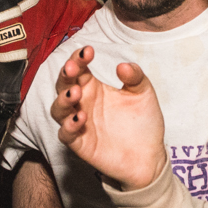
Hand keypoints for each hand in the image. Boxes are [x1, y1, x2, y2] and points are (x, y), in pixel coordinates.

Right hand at [50, 46, 167, 189]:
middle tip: (72, 67)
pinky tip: (81, 118)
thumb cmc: (143, 123)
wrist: (149, 156)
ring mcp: (79, 123)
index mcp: (94, 87)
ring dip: (63, 99)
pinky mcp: (80, 144)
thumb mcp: (144, 94)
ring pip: (58, 109)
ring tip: (76, 92)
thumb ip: (135, 76)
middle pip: (63, 85)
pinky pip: (65, 134)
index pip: (79, 68)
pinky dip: (69, 126)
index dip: (79, 58)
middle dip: (65, 74)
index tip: (89, 51)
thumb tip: (122, 65)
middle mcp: (83, 103)